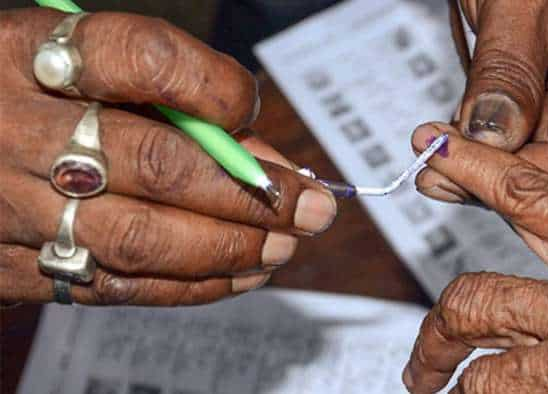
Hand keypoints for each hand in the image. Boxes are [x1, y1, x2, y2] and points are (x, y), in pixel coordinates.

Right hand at [0, 9, 336, 305]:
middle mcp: (15, 131)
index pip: (144, 59)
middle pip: (158, 165)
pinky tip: (240, 275)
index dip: (215, 88)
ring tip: (284, 245)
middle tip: (311, 207)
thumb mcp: (81, 72)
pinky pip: (117, 286)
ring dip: (232, 248)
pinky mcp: (10, 269)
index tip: (249, 107)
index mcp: (30, 55)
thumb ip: (170, 103)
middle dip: (254, 193)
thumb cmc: (30, 102)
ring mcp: (8, 207)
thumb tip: (267, 159)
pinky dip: (192, 286)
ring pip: (142, 238)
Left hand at [417, 0, 547, 205]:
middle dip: (499, 184)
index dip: (516, 176)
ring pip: (536, 167)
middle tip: (437, 176)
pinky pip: (517, 144)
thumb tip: (493, 139)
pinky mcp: (542, 101)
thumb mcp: (521, 6)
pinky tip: (448, 146)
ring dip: (483, 172)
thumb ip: (508, 74)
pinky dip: (481, 152)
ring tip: (433, 161)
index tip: (455, 169)